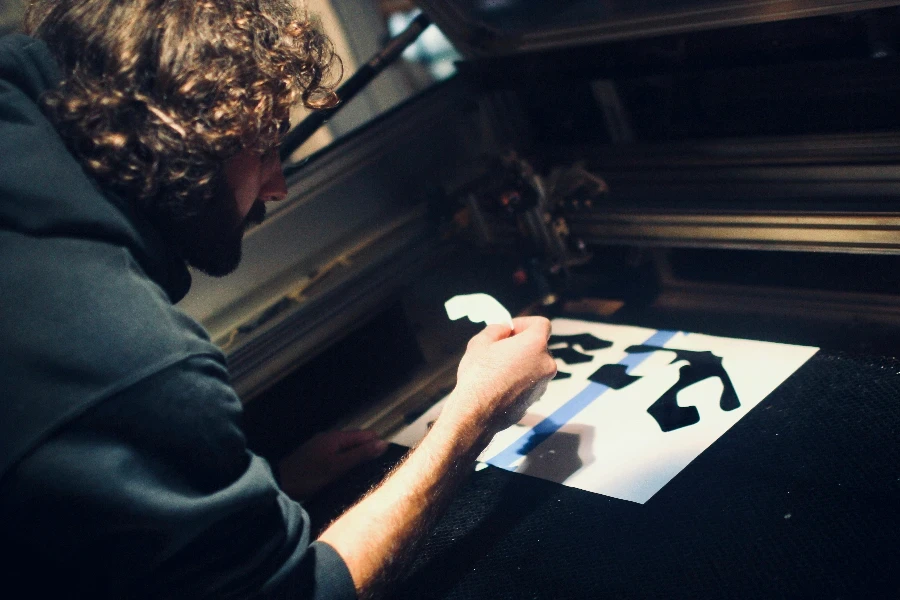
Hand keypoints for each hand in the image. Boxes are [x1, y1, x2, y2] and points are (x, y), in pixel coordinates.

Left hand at [278, 430, 388, 500]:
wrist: (280, 484)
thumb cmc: (309, 477)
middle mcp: (330, 437)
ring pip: (348, 448)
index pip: (367, 434)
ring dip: (357, 457)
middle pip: (357, 439)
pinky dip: (346, 462)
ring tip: (364, 474)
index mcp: (337, 437)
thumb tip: (383, 443)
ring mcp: (322, 446)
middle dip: (368, 451)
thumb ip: (361, 455)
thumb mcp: (338, 467)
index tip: (385, 461)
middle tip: (376, 470)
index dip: (378, 445)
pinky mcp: (316, 456)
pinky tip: (347, 474)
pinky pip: (338, 454)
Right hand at [439, 316, 556, 439]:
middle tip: (499, 348)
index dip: (524, 323)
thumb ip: (497, 329)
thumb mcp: (481, 342)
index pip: (542, 324)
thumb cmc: (479, 375)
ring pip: (534, 365)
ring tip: (496, 369)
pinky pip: (529, 382)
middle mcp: (546, 363)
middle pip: (538, 346)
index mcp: (536, 344)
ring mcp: (543, 384)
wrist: (477, 413)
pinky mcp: (535, 400)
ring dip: (520, 363)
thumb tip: (504, 328)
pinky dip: (519, 380)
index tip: (508, 330)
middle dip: (521, 344)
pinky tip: (498, 385)